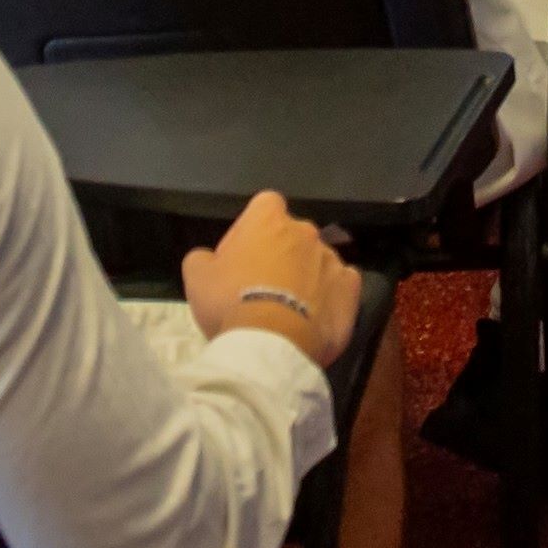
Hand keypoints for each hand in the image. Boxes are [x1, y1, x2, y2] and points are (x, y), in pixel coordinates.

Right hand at [182, 190, 357, 366]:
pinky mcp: (350, 288)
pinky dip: (331, 295)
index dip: (253, 228)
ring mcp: (332, 258)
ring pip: (318, 260)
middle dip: (281, 253)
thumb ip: (203, 258)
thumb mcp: (197, 277)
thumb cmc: (230, 302)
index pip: (265, 206)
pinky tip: (316, 315)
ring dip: (306, 275)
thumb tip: (209, 259)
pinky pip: (342, 284)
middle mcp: (305, 231)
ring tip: (289, 308)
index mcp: (268, 219)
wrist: (271, 342)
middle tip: (262, 285)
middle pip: (293, 234)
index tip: (244, 252)